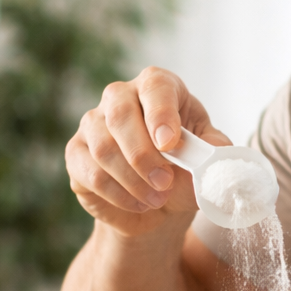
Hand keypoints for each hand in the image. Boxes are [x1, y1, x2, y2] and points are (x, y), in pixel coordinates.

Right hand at [65, 67, 231, 236]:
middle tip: (165, 183)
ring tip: (158, 198)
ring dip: (134, 180)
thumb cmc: (185, 171)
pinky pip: (91, 173)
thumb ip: (214, 152)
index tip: (170, 144)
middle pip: (120, 115)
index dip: (161, 113)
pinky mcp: (76, 153)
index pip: (155, 87)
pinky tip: (139, 203)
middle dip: (144, 155)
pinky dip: (119, 194)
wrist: (159, 203)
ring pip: (104, 148)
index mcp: (158, 87)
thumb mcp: (208, 160)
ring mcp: (93, 124)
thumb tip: (209, 153)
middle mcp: (121, 97)